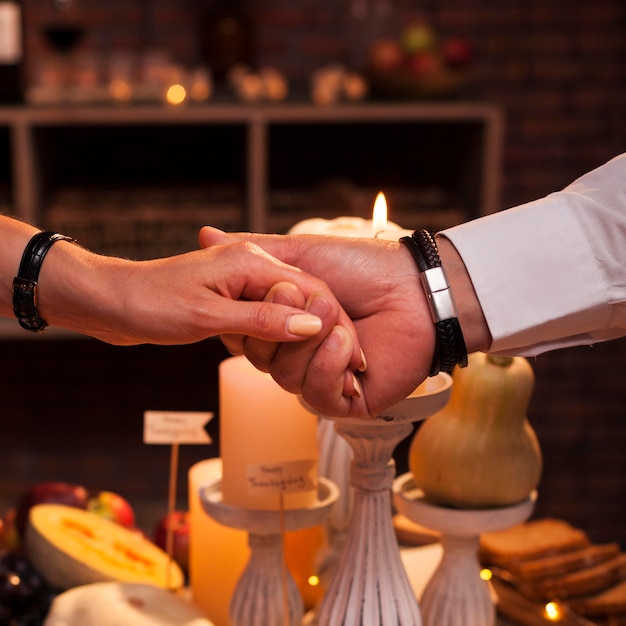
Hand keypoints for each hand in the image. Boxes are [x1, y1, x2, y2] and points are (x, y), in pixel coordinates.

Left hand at [33, 233, 361, 361]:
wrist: (111, 301)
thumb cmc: (151, 302)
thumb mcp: (208, 315)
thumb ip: (261, 320)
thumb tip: (310, 327)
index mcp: (252, 263)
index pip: (311, 291)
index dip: (334, 324)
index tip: (355, 358)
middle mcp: (252, 269)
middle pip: (306, 300)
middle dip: (326, 334)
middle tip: (351, 371)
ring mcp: (242, 284)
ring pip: (288, 311)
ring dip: (305, 339)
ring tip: (332, 370)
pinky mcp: (231, 300)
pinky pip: (267, 318)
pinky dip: (280, 337)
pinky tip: (292, 356)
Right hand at [199, 227, 434, 416]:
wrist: (415, 288)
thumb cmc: (363, 266)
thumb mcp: (300, 253)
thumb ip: (253, 252)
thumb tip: (203, 234)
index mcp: (287, 326)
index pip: (247, 337)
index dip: (254, 318)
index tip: (274, 291)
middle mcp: (301, 355)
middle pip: (262, 361)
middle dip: (288, 326)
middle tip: (321, 299)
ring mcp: (323, 379)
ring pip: (286, 379)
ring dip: (314, 344)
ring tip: (344, 321)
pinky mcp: (348, 401)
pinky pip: (318, 397)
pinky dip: (330, 368)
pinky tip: (350, 346)